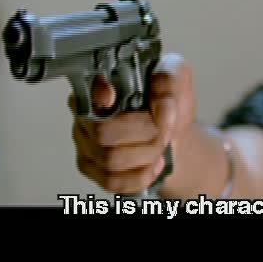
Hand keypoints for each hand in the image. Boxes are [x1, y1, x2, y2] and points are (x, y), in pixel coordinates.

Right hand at [67, 53, 195, 193]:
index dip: (97, 94)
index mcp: (103, 84)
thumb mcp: (177, 80)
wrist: (173, 132)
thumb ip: (168, 81)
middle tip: (164, 130)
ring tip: (161, 146)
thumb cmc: (168, 103)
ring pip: (110, 160)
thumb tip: (160, 101)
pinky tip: (154, 164)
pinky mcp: (92, 168)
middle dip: (144, 134)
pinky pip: (112, 181)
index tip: (111, 97)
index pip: (88, 88)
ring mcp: (85, 142)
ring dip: (147, 155)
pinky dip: (141, 175)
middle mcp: (86, 113)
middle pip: (102, 133)